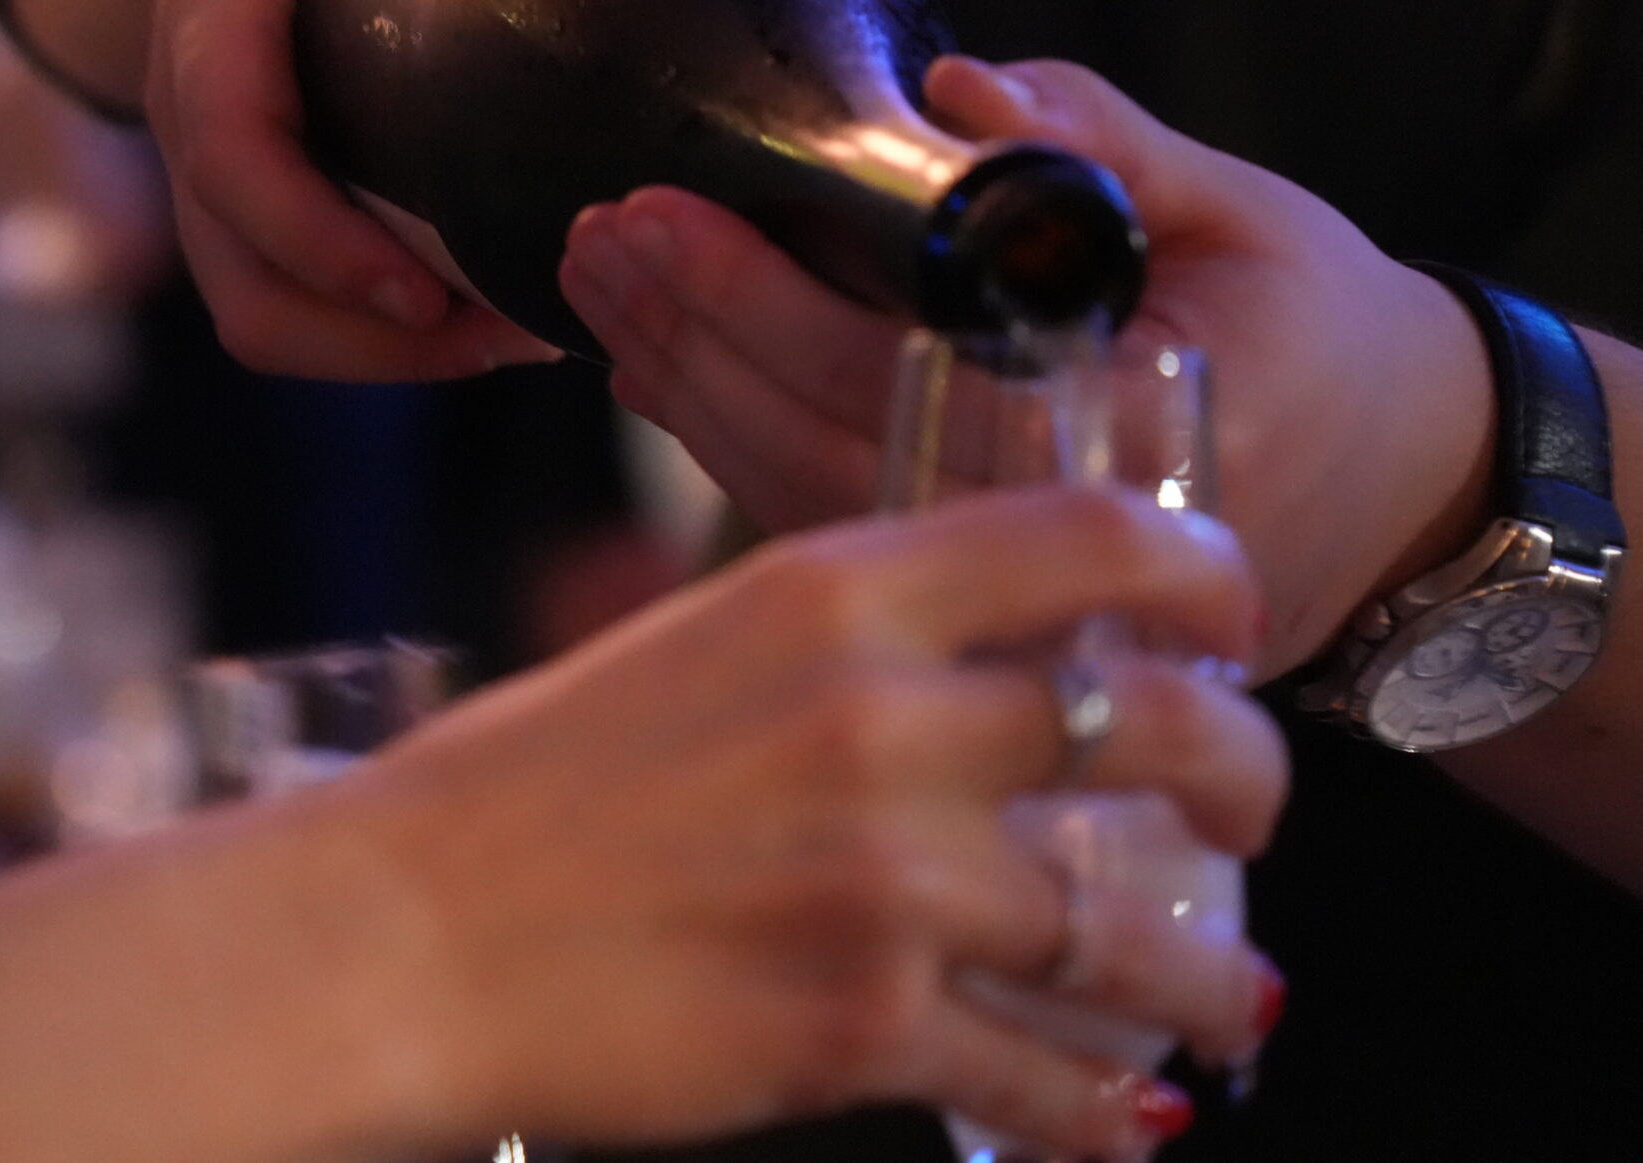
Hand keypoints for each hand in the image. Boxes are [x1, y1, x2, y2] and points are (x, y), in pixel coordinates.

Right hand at [146, 0, 608, 380]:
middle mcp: (197, 108)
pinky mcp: (263, 198)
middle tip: (516, 336)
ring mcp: (222, 166)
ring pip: (266, 315)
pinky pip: (296, 304)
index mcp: (217, 12)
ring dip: (381, 357)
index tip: (426, 293)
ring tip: (521, 338)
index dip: (314, 238)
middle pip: (246, 280)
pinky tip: (497, 317)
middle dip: (369, 338)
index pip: (232, 154)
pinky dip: (380, 339)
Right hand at [318, 486, 1282, 1158]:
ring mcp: (886, 879)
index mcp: (829, 592)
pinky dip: (1103, 1110)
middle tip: (1241, 813)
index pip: (1090, 536)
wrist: (397, 936)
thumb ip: (843, 644)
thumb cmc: (516, 792)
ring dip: (1208, 982)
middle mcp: (884, 718)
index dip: (1204, 572)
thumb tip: (975, 671)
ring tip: (1226, 1001)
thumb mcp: (689, 647)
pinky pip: (1048, 1079)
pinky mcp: (864, 1024)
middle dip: (1246, 783)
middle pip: (1169, 731)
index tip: (1230, 616)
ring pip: (1140, 937)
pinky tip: (1123, 1115)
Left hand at [559, 55, 1494, 675]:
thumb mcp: (1246, 212)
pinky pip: (815, 514)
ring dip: (683, 388)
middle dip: (687, 336)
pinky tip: (658, 365)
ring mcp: (991, 582)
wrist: (1396, 485)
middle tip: (594, 239)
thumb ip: (1103, 148)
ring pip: (792, 495)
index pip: (885, 381)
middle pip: (806, 445)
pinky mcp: (966, 580)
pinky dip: (727, 438)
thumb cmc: (1323, 333)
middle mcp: (1032, 540)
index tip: (657, 216)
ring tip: (601, 286)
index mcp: (1109, 455)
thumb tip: (956, 88)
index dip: (755, 302)